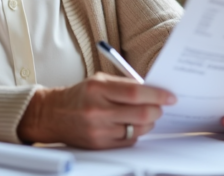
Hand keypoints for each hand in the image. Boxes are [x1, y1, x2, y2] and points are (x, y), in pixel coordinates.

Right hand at [17, 72, 176, 148]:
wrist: (53, 114)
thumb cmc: (79, 95)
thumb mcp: (99, 80)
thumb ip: (125, 84)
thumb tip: (153, 90)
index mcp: (98, 88)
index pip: (135, 93)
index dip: (157, 95)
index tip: (170, 96)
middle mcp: (98, 110)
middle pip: (141, 114)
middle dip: (157, 110)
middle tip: (161, 107)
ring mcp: (99, 130)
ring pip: (138, 130)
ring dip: (148, 122)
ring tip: (146, 115)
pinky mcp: (100, 144)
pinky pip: (129, 141)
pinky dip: (135, 133)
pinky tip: (130, 125)